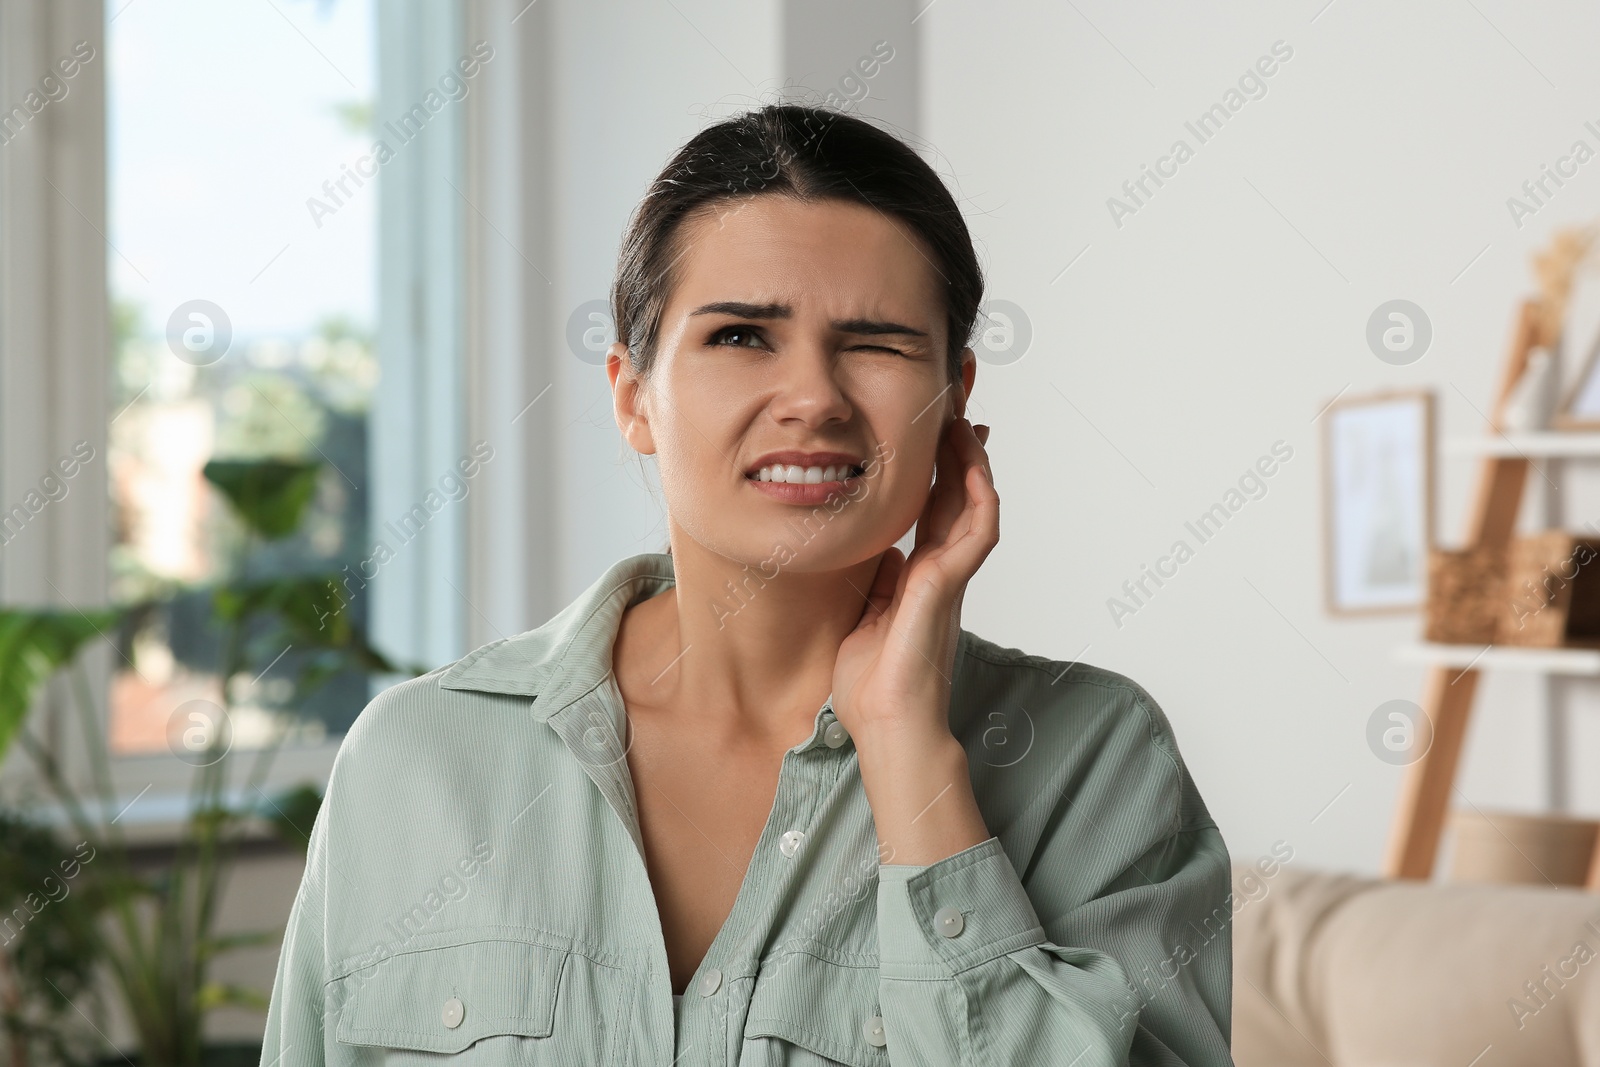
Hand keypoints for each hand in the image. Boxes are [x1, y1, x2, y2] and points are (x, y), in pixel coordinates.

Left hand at [832, 416, 997, 742]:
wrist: (885, 725)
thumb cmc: (872, 686)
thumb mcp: (866, 617)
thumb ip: (879, 582)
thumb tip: (885, 553)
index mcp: (921, 577)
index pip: (934, 509)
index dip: (939, 469)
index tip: (938, 430)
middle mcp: (941, 571)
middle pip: (957, 496)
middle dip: (960, 450)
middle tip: (959, 407)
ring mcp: (949, 578)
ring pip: (974, 506)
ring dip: (973, 462)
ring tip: (967, 420)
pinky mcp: (948, 586)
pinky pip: (977, 533)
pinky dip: (978, 497)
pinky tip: (973, 467)